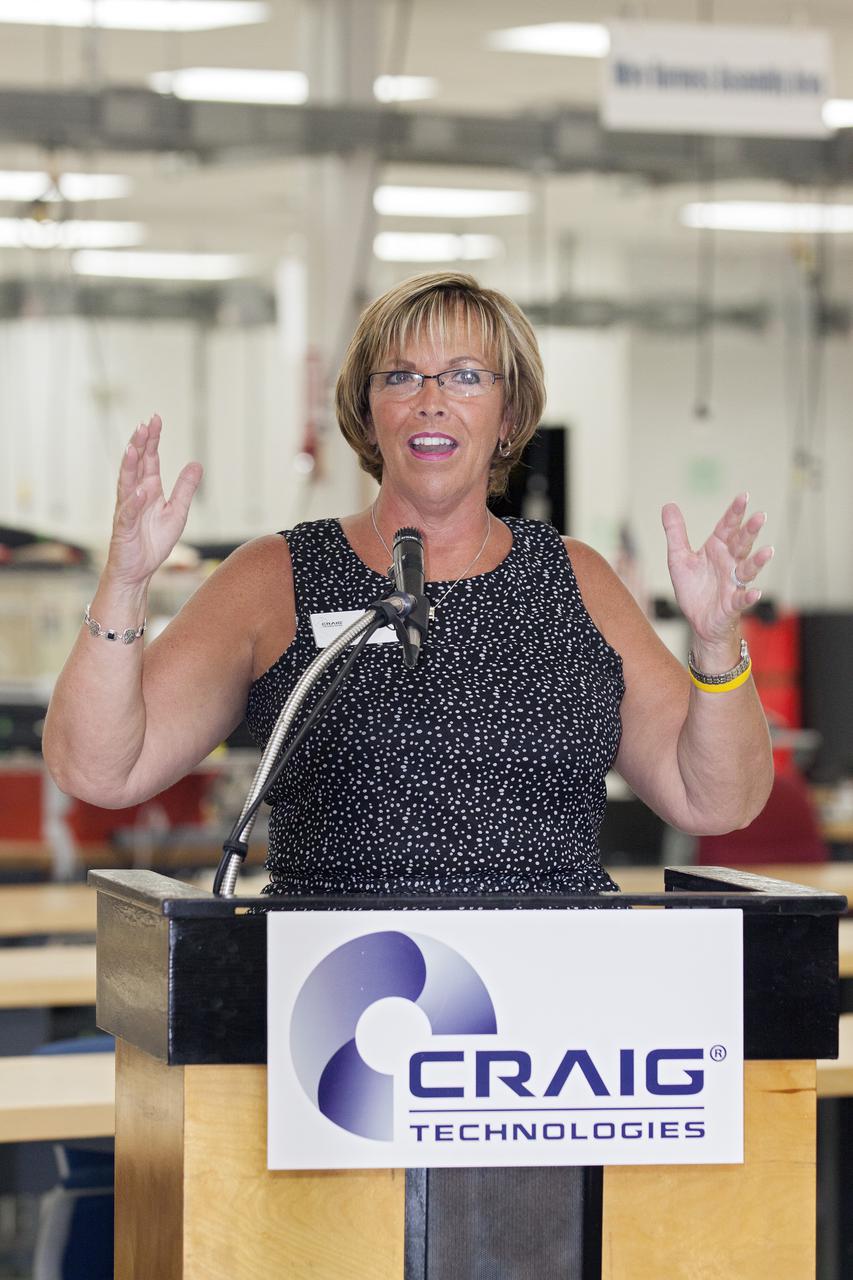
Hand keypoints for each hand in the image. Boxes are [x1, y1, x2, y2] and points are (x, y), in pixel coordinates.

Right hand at [106, 414, 202, 587]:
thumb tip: (196, 464)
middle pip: (136, 465)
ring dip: (130, 465)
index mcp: (148, 490)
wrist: (138, 571)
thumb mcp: (177, 512)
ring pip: (126, 483)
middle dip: (139, 445)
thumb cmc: (153, 541)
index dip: (152, 440)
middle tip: (144, 425)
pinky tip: (141, 490)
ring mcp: (126, 510)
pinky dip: (134, 502)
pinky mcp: (123, 529)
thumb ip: (185, 489)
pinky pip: (128, 513)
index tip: (155, 419)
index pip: (149, 460)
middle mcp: (134, 496)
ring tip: (134, 447)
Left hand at [661, 493, 773, 653]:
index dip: (735, 513)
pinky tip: (755, 593)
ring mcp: (733, 583)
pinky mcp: (732, 604)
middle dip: (750, 531)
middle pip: (742, 544)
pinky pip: (742, 599)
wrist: (698, 621)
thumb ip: (676, 533)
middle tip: (760, 516)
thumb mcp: (679, 558)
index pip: (727, 527)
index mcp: (717, 549)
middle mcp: (729, 563)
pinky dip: (748, 596)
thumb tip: (669, 505)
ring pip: (748, 569)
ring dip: (758, 561)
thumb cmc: (694, 588)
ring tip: (767, 551)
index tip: (743, 496)